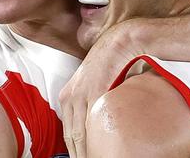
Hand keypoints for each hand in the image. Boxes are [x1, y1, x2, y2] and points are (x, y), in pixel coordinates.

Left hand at [59, 20, 144, 157]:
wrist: (122, 41)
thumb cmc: (112, 62)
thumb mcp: (95, 84)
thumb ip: (92, 103)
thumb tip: (99, 122)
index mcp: (67, 96)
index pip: (68, 132)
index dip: (74, 151)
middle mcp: (69, 96)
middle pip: (71, 137)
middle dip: (79, 155)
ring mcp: (81, 95)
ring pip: (79, 134)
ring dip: (86, 153)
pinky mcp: (94, 93)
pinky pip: (93, 123)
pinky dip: (96, 141)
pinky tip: (103, 151)